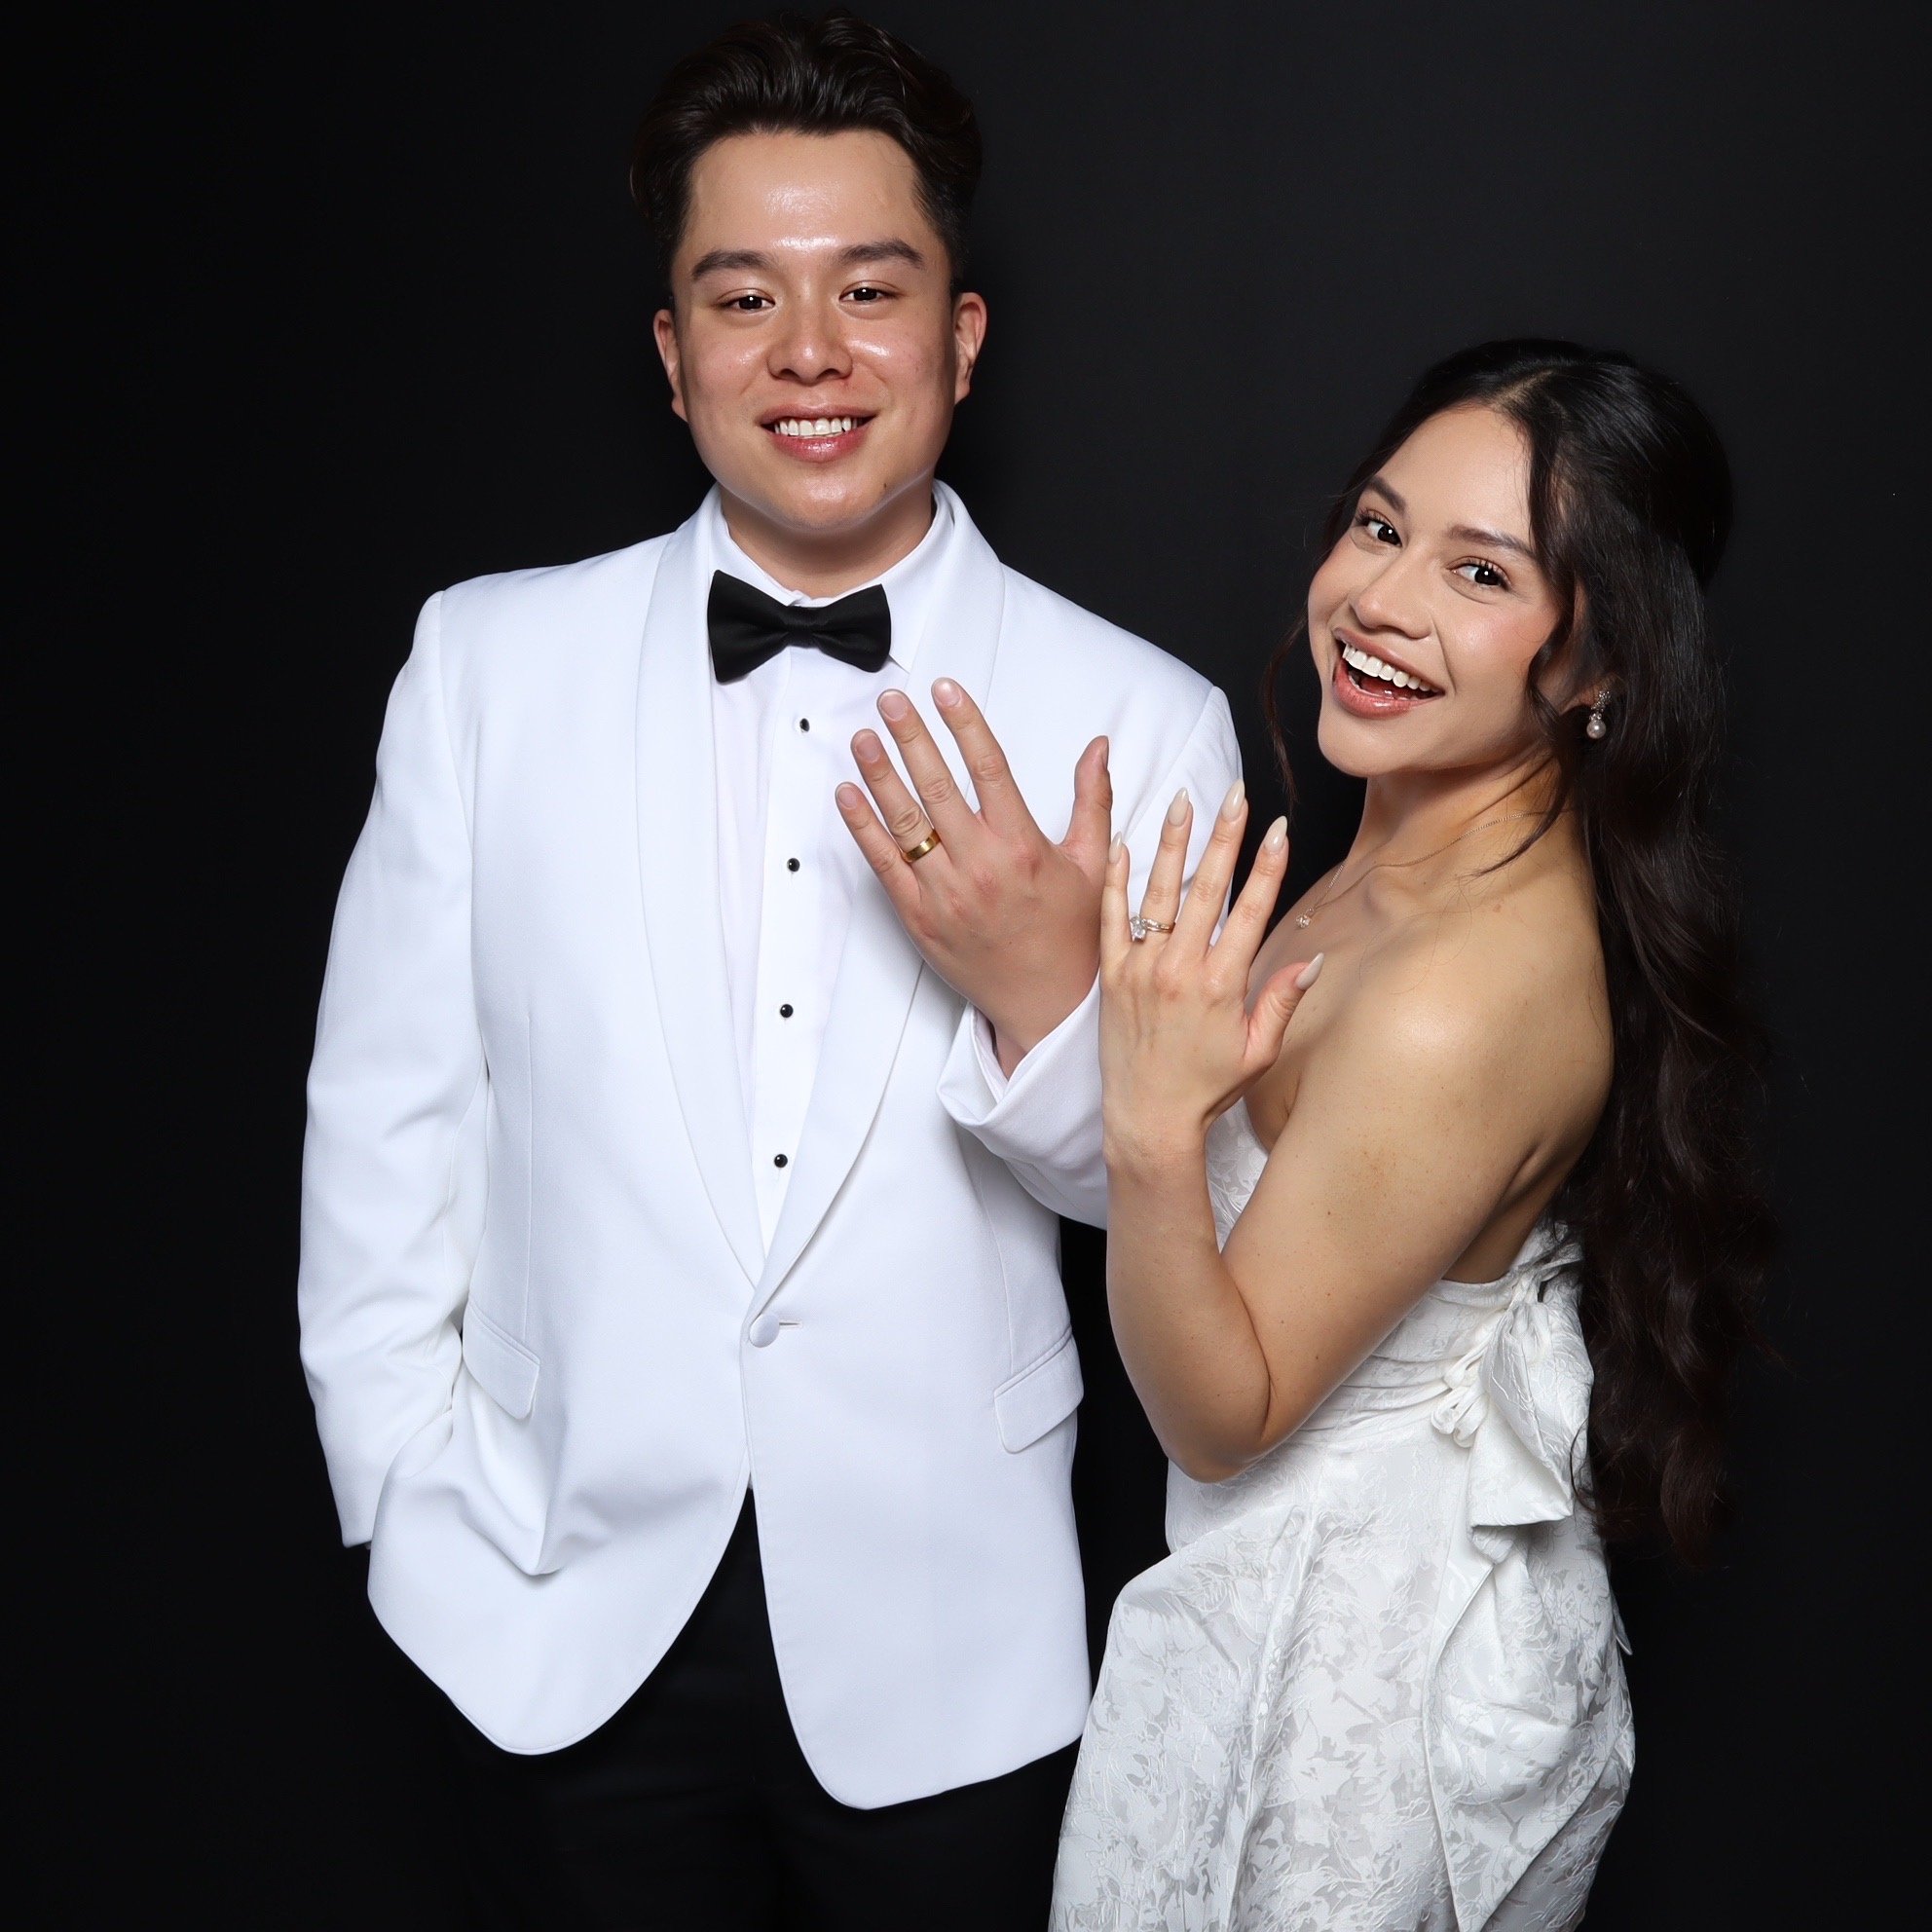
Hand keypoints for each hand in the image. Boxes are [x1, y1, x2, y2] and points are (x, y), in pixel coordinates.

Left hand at [836, 679, 1111, 1071]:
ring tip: (863, 737)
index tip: (945, 689)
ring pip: (904, 822)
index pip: (988, 768)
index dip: (964, 723)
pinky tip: (848, 794)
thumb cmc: (1072, 933)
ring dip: (879, 775)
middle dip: (911, 737)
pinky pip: (884, 865)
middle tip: (891, 701)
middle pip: (937, 786)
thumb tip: (1098, 747)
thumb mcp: (1091, 862)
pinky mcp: (919, 918)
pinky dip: (863, 828)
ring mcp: (945, 893)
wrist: (1047, 1004)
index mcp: (1023, 846)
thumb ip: (1093, 799)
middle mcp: (980, 865)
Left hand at [1099, 782, 1321, 1161]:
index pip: (1251, 911)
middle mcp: (1181, 969)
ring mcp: (1141, 969)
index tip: (1278, 828)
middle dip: (1224, 836)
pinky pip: (1112, 919)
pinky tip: (1124, 846)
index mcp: (1222, 985)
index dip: (1267, 866)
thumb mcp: (1257, 1051)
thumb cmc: (1206, 1088)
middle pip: (1207, 889)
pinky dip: (1117, 882)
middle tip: (1234, 794)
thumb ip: (1282, 1000)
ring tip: (1182, 801)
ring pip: (1159, 893)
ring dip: (1173, 843)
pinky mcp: (1111, 976)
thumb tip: (1316, 958)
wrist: (1147, 1118)